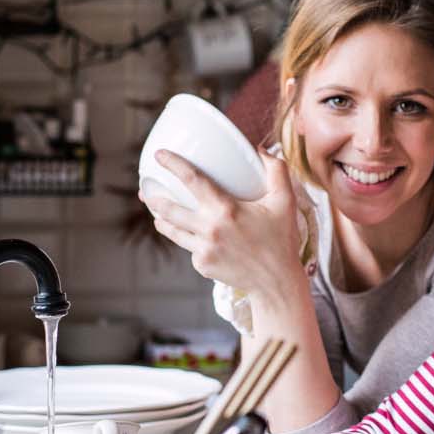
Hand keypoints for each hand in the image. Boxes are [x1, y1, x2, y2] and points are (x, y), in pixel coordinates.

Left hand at [141, 149, 306, 301]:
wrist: (277, 282)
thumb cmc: (282, 240)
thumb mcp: (285, 201)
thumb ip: (276, 171)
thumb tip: (260, 151)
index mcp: (226, 209)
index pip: (192, 180)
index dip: (173, 164)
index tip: (159, 155)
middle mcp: (210, 229)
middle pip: (169, 209)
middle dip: (154, 199)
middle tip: (147, 191)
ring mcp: (203, 249)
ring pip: (172, 231)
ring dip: (162, 220)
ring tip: (158, 214)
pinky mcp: (202, 265)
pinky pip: (190, 248)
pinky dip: (191, 241)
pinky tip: (196, 239)